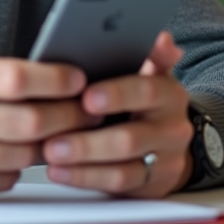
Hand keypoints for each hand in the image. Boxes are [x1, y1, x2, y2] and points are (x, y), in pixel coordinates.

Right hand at [0, 53, 97, 201]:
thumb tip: (51, 76)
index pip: (17, 77)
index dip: (56, 79)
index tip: (79, 79)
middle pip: (30, 121)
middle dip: (68, 117)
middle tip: (88, 112)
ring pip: (24, 155)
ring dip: (49, 145)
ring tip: (61, 133)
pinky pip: (5, 180)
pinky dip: (17, 169)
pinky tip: (14, 155)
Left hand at [42, 32, 193, 196]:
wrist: (170, 141)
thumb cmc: (145, 101)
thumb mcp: (150, 72)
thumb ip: (149, 54)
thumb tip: (160, 37)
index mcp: (169, 93)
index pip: (146, 90)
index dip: (116, 94)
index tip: (86, 97)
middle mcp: (172, 128)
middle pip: (129, 137)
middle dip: (88, 140)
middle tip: (54, 139)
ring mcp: (164, 160)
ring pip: (122, 167)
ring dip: (82, 162)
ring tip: (51, 155)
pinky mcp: (151, 185)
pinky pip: (117, 186)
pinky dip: (85, 179)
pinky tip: (60, 171)